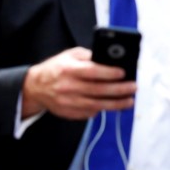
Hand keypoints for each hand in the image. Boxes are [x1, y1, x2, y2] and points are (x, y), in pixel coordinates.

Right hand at [22, 47, 136, 119]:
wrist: (36, 87)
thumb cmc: (57, 68)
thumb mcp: (70, 55)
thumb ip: (89, 56)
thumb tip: (110, 59)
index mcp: (69, 69)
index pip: (92, 72)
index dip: (108, 73)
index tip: (123, 73)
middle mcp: (68, 87)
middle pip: (98, 90)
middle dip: (119, 90)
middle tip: (133, 88)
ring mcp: (68, 102)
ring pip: (96, 105)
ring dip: (115, 104)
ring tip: (129, 101)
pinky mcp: (69, 113)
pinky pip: (89, 113)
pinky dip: (102, 110)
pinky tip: (113, 106)